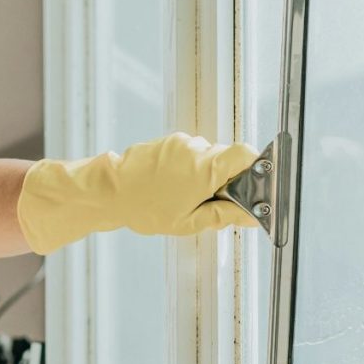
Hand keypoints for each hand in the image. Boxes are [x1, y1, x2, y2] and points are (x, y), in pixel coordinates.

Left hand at [16, 131, 259, 254]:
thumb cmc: (146, 209)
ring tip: (185, 194)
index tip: (253, 183)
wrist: (108, 192)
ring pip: (208, 156)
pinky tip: (173, 185)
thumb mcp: (189, 222)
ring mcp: (181, 142)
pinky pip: (191, 152)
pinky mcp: (169, 141)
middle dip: (227, 178)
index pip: (246, 153)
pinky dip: (190, 167)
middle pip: (228, 157)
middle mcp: (196, 149)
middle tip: (212, 200)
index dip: (255, 166)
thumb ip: (224, 216)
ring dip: (206, 173)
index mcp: (205, 170)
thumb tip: (251, 216)